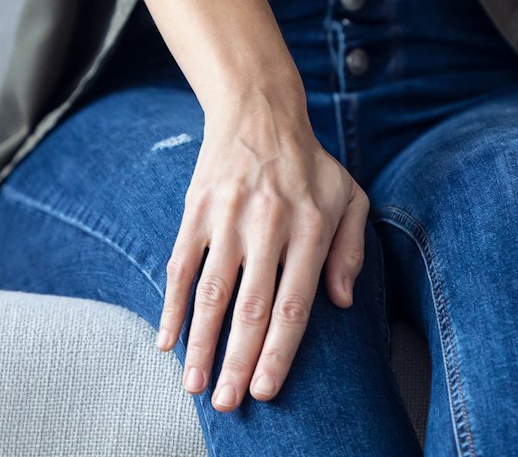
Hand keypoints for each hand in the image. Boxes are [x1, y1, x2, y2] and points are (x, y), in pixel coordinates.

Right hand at [156, 92, 369, 410]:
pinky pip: (181, 266)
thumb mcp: (349, 196)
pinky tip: (166, 341)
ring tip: (194, 386)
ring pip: (211, 292)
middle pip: (251, 306)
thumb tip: (343, 302)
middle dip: (238, 361)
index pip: (294, 302)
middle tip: (228, 405)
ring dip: (201, 343)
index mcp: (310, 227)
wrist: (258, 111)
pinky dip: (171, 306)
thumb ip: (351, 249)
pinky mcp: (196, 210)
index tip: (267, 390)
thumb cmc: (309, 164)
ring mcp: (228, 217)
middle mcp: (269, 224)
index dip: (279, 351)